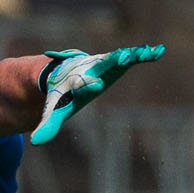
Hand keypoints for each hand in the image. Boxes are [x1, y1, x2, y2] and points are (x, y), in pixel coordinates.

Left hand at [31, 45, 164, 144]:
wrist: (60, 72)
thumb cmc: (59, 95)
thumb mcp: (53, 110)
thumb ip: (47, 125)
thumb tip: (35, 142)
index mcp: (74, 82)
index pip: (80, 84)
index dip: (86, 84)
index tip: (94, 85)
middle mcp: (89, 70)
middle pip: (102, 65)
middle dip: (112, 62)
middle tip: (124, 56)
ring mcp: (103, 64)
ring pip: (118, 58)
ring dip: (133, 55)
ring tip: (148, 52)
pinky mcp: (113, 63)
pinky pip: (129, 58)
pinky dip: (143, 55)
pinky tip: (158, 51)